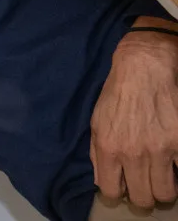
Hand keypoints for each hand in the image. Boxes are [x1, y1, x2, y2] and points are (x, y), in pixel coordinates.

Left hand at [90, 28, 177, 207]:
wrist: (143, 68)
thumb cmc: (117, 94)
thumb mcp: (96, 122)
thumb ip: (97, 153)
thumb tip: (101, 181)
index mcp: (108, 149)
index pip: (111, 191)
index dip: (119, 192)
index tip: (125, 186)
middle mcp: (133, 153)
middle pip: (143, 198)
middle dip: (144, 195)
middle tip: (146, 183)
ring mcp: (160, 149)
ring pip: (166, 192)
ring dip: (164, 187)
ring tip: (162, 175)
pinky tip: (173, 159)